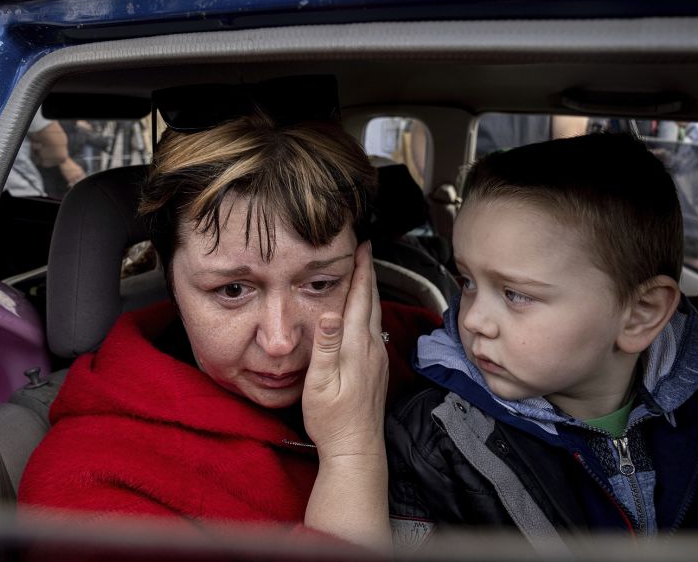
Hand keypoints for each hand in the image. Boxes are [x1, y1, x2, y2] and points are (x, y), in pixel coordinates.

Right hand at [302, 241, 388, 460]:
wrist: (356, 450)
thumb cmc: (333, 420)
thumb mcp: (321, 383)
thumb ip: (326, 347)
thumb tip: (330, 313)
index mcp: (357, 346)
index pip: (360, 299)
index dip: (361, 271)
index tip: (362, 246)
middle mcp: (372, 348)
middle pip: (371, 302)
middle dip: (367, 273)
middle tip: (363, 250)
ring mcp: (377, 359)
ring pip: (374, 315)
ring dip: (369, 291)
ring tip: (362, 275)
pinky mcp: (376, 369)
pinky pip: (373, 329)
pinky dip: (368, 311)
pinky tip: (362, 314)